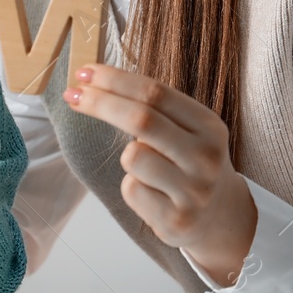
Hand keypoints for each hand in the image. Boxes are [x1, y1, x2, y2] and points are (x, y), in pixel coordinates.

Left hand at [63, 64, 256, 285]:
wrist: (220, 216)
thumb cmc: (189, 162)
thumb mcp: (187, 130)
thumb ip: (153, 108)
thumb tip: (93, 82)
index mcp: (209, 126)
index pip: (156, 92)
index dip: (116, 80)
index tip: (85, 72)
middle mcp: (205, 157)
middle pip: (142, 119)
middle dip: (100, 102)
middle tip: (72, 94)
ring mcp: (194, 191)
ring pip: (132, 157)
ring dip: (128, 156)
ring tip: (148, 168)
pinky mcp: (177, 220)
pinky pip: (132, 190)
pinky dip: (133, 187)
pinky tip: (154, 194)